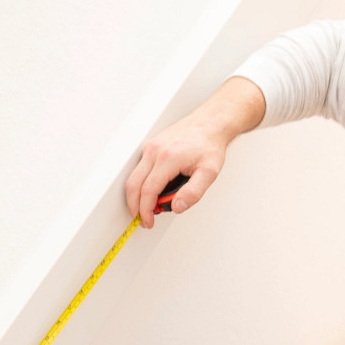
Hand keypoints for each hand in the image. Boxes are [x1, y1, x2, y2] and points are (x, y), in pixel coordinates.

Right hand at [122, 76, 265, 228]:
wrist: (210, 123)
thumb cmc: (210, 145)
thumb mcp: (209, 172)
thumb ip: (193, 193)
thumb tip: (176, 206)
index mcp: (168, 158)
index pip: (148, 191)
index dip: (146, 210)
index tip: (149, 221)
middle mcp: (155, 151)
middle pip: (133, 185)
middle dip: (135, 206)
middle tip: (145, 218)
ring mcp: (151, 147)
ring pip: (133, 177)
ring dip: (137, 195)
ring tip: (150, 207)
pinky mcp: (151, 146)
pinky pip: (138, 169)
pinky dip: (141, 184)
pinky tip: (154, 191)